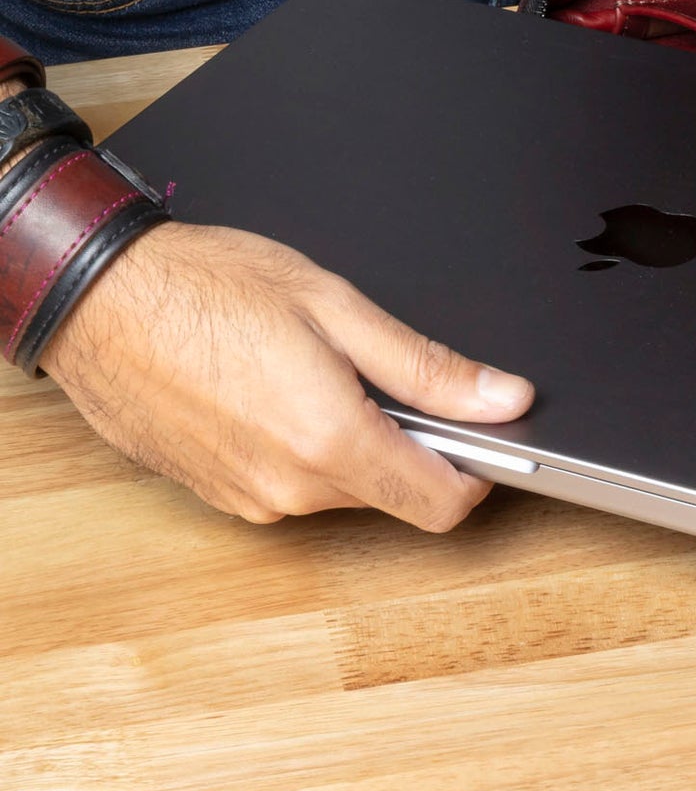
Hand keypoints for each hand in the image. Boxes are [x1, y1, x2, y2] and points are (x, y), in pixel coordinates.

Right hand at [37, 221, 533, 529]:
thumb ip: (427, 366)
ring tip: (327, 370)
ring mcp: (250, 499)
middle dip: (415, 445)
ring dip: (359, 443)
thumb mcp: (336, 306)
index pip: (441, 503)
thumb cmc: (206, 287)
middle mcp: (289, 488)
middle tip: (393, 373)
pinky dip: (311, 449)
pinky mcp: (221, 495)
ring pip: (345, 490)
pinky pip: (294, 486)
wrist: (98, 300)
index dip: (479, 472)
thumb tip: (503, 398)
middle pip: (396, 494)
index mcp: (329, 440)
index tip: (486, 433)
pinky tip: (285, 391)